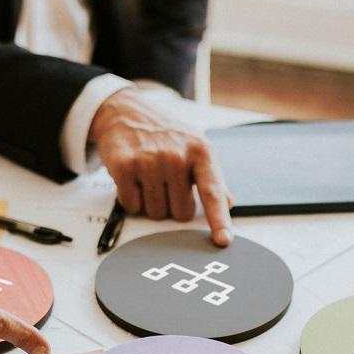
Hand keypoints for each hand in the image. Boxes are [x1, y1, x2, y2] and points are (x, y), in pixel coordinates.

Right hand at [90, 88, 233, 245]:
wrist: (126, 112)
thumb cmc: (165, 135)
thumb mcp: (195, 148)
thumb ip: (211, 178)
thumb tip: (229, 203)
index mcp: (201, 152)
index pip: (212, 193)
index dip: (219, 220)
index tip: (223, 241)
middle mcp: (177, 156)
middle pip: (180, 213)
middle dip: (172, 205)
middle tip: (165, 183)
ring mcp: (150, 160)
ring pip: (156, 213)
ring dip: (150, 203)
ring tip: (147, 178)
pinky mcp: (125, 166)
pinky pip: (132, 206)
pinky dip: (131, 199)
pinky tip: (132, 179)